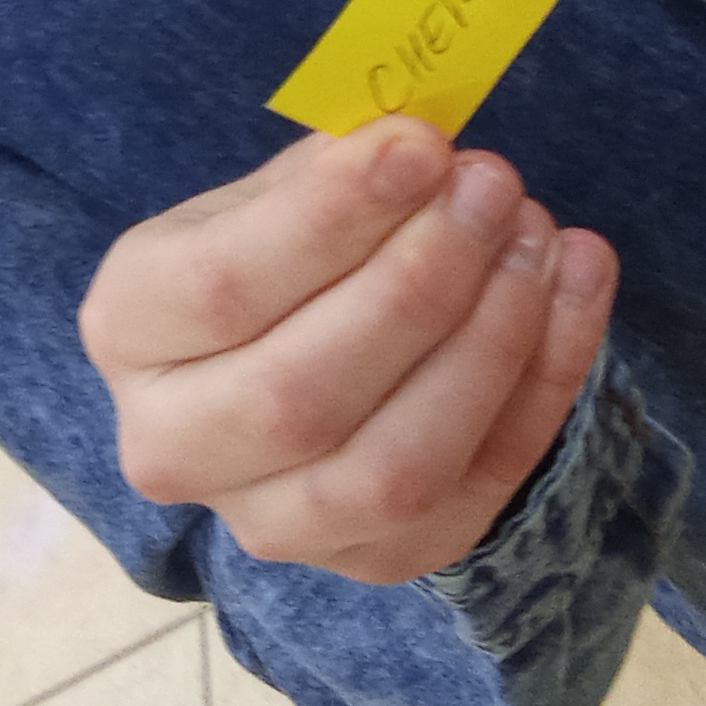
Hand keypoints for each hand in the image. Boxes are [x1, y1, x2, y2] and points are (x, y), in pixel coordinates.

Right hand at [78, 119, 616, 586]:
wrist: (286, 351)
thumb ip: (330, 172)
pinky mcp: (376, 559)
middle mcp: (174, 445)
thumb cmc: (275, 255)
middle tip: (493, 188)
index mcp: (128, 327)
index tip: (424, 146)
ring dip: (489, 343)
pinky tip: (576, 282)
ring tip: (539, 236)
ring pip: (392, 467)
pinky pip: (476, 489)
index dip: (332, 219)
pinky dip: (545, 384)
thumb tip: (418, 148)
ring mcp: (275, 523)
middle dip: (420, 284)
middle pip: (301, 394)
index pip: (223, 288)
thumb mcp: (268, 193)